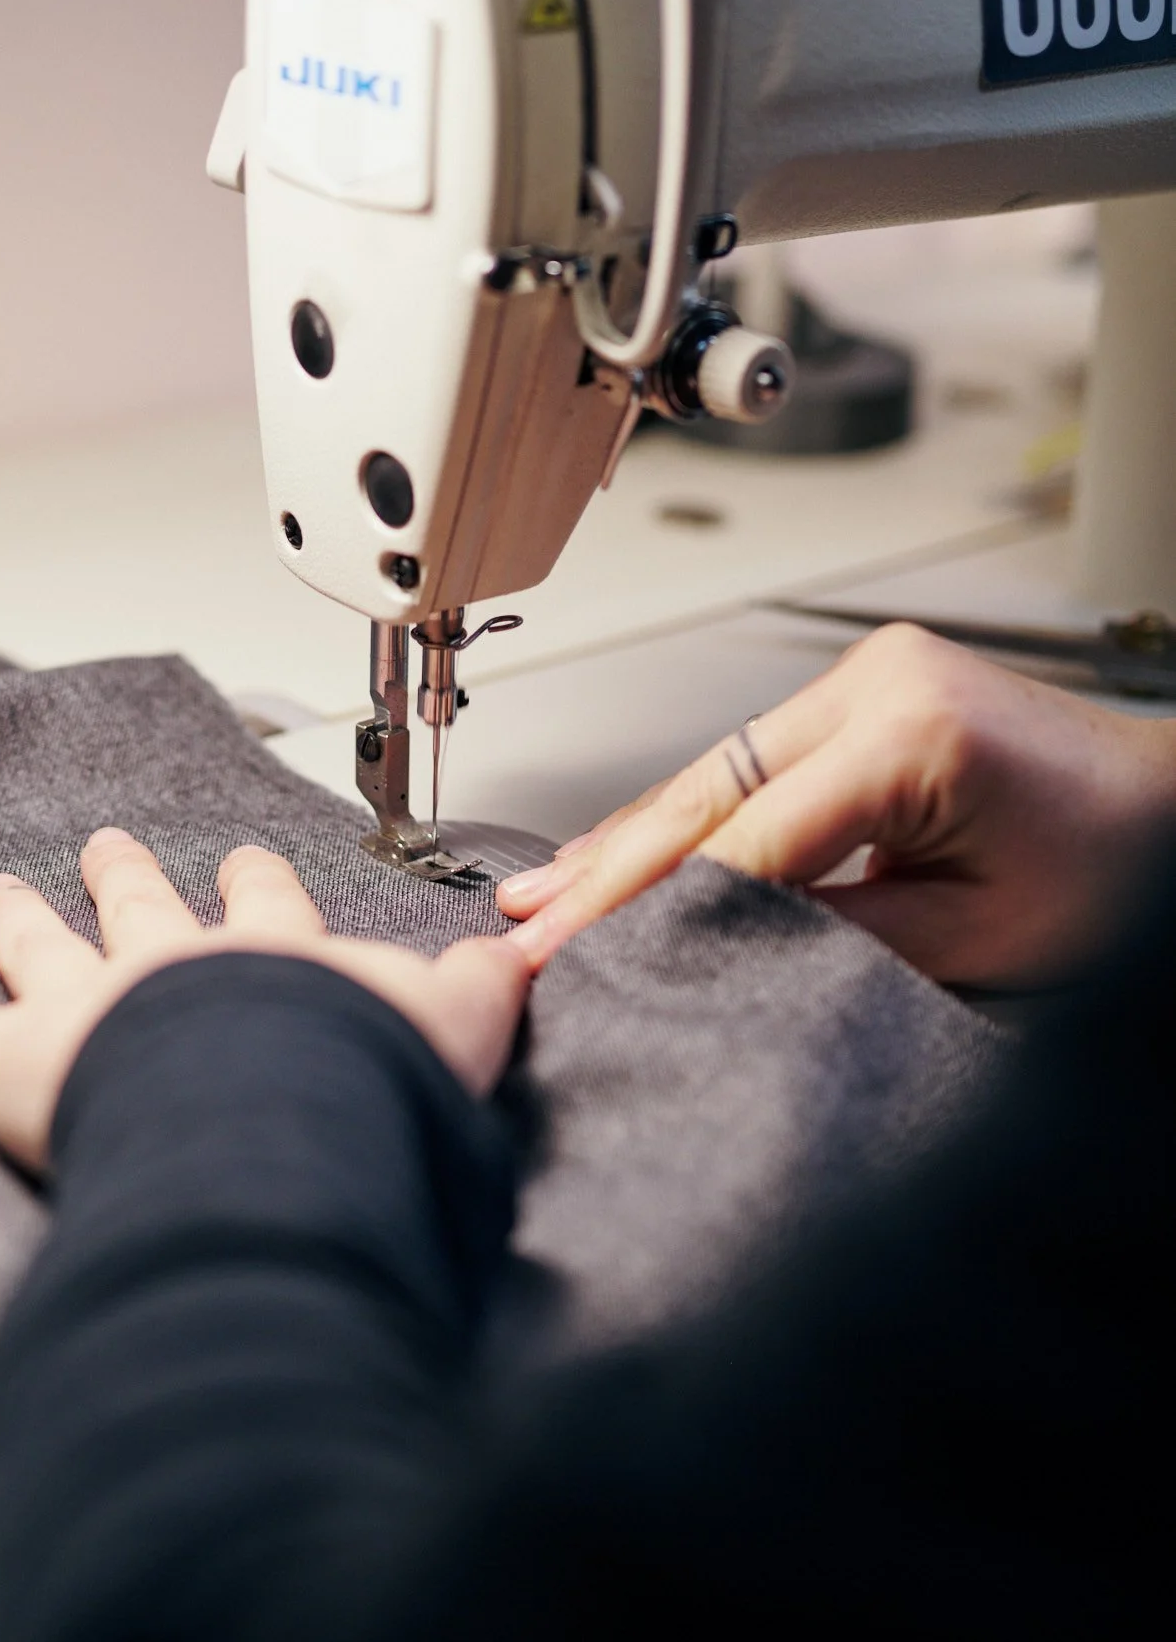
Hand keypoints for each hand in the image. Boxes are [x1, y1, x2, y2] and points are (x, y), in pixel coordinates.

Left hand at [0, 828, 528, 1170]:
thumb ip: (478, 998)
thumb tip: (521, 962)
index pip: (266, 907)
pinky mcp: (3, 1057)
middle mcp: (171, 962)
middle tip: (112, 845)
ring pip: (39, 943)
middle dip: (128, 874)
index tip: (249, 862)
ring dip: (17, 913)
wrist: (276, 1118)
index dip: (257, 883)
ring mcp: (82, 1003)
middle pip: (142, 904)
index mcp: (274, 958)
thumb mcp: (455, 1036)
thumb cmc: (359, 1085)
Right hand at [497, 624, 1175, 984]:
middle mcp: (880, 682)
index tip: (582, 962)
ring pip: (711, 771)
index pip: (744, 838)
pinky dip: (681, 818)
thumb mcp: (967, 939)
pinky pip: (745, 764)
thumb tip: (709, 949)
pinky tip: (612, 852)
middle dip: (608, 870)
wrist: (1172, 818)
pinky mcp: (860, 695)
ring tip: (542, 901)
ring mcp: (866, 679)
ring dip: (628, 842)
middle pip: (705, 790)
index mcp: (912, 730)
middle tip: (530, 934)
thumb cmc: (1114, 876)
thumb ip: (828, 938)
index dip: (650, 909)